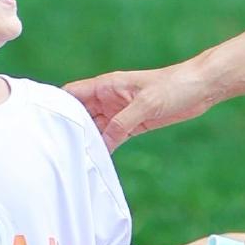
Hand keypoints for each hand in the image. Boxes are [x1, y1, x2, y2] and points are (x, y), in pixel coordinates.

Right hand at [66, 59, 214, 149]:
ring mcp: (121, 111)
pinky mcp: (134, 123)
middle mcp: (109, 98)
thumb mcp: (146, 104)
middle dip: (70, 129)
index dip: (57, 106)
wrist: (201, 87)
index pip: (72, 93)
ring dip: (87, 140)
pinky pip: (113, 136)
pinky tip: (98, 159)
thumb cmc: (174, 86)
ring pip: (96, 127)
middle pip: (81, 114)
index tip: (43, 123)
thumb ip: (122, 123)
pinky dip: (106, 147)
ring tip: (73, 158)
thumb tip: (102, 143)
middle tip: (56, 149)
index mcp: (107, 85)